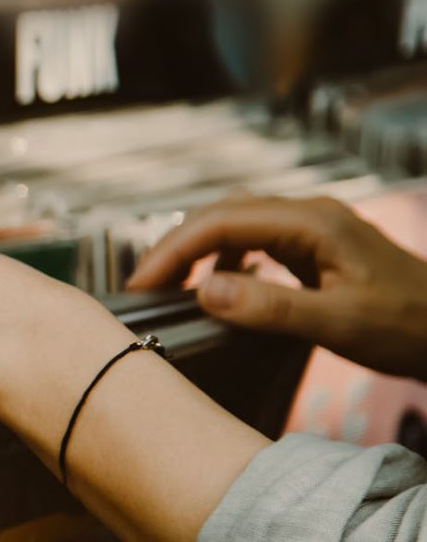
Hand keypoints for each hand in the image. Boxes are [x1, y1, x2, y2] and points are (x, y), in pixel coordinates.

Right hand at [128, 196, 426, 381]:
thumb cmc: (409, 326)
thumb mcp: (338, 323)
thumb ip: (269, 306)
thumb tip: (204, 291)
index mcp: (313, 223)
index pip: (222, 222)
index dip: (173, 251)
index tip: (141, 287)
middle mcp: (310, 215)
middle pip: (222, 215)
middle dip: (176, 247)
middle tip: (143, 290)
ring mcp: (313, 229)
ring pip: (236, 225)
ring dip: (198, 251)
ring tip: (171, 288)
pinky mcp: (315, 249)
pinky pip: (256, 242)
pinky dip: (225, 260)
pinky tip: (218, 288)